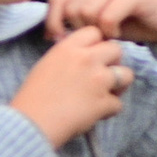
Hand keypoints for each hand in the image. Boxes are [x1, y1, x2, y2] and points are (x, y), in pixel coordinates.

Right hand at [10, 27, 133, 145]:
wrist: (29, 125)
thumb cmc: (32, 99)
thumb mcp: (45, 66)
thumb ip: (68, 56)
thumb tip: (86, 53)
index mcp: (68, 48)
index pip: (95, 32)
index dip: (96, 44)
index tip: (91, 56)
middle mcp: (86, 59)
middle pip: (116, 49)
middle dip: (112, 62)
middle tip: (100, 76)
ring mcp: (98, 80)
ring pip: (126, 74)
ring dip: (118, 86)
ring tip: (104, 95)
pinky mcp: (104, 102)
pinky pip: (118, 104)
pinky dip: (109, 111)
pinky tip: (94, 114)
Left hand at [45, 0, 156, 45]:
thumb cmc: (138, 21)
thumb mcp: (102, 21)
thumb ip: (80, 19)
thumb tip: (52, 33)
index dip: (53, 22)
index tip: (61, 40)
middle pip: (70, 9)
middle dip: (80, 28)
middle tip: (99, 35)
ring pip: (86, 13)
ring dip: (97, 30)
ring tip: (111, 32)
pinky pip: (105, 18)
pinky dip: (111, 31)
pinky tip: (121, 32)